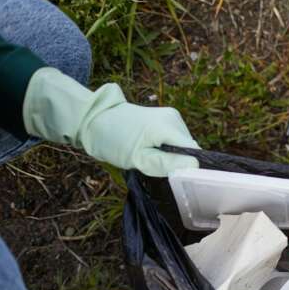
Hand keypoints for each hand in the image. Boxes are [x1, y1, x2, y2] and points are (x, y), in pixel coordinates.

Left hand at [23, 67, 198, 176]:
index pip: (194, 151)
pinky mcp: (165, 117)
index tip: (173, 174)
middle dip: (177, 159)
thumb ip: (166, 163)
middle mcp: (173, 117)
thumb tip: (194, 165)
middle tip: (154, 164)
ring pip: (182, 144)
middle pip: (188, 147)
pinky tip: (151, 147)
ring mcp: (170, 115)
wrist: (94, 121)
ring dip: (171, 154)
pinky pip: (175, 138)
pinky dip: (167, 147)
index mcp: (168, 126)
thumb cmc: (113, 141)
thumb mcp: (138, 158)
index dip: (188, 165)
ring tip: (150, 154)